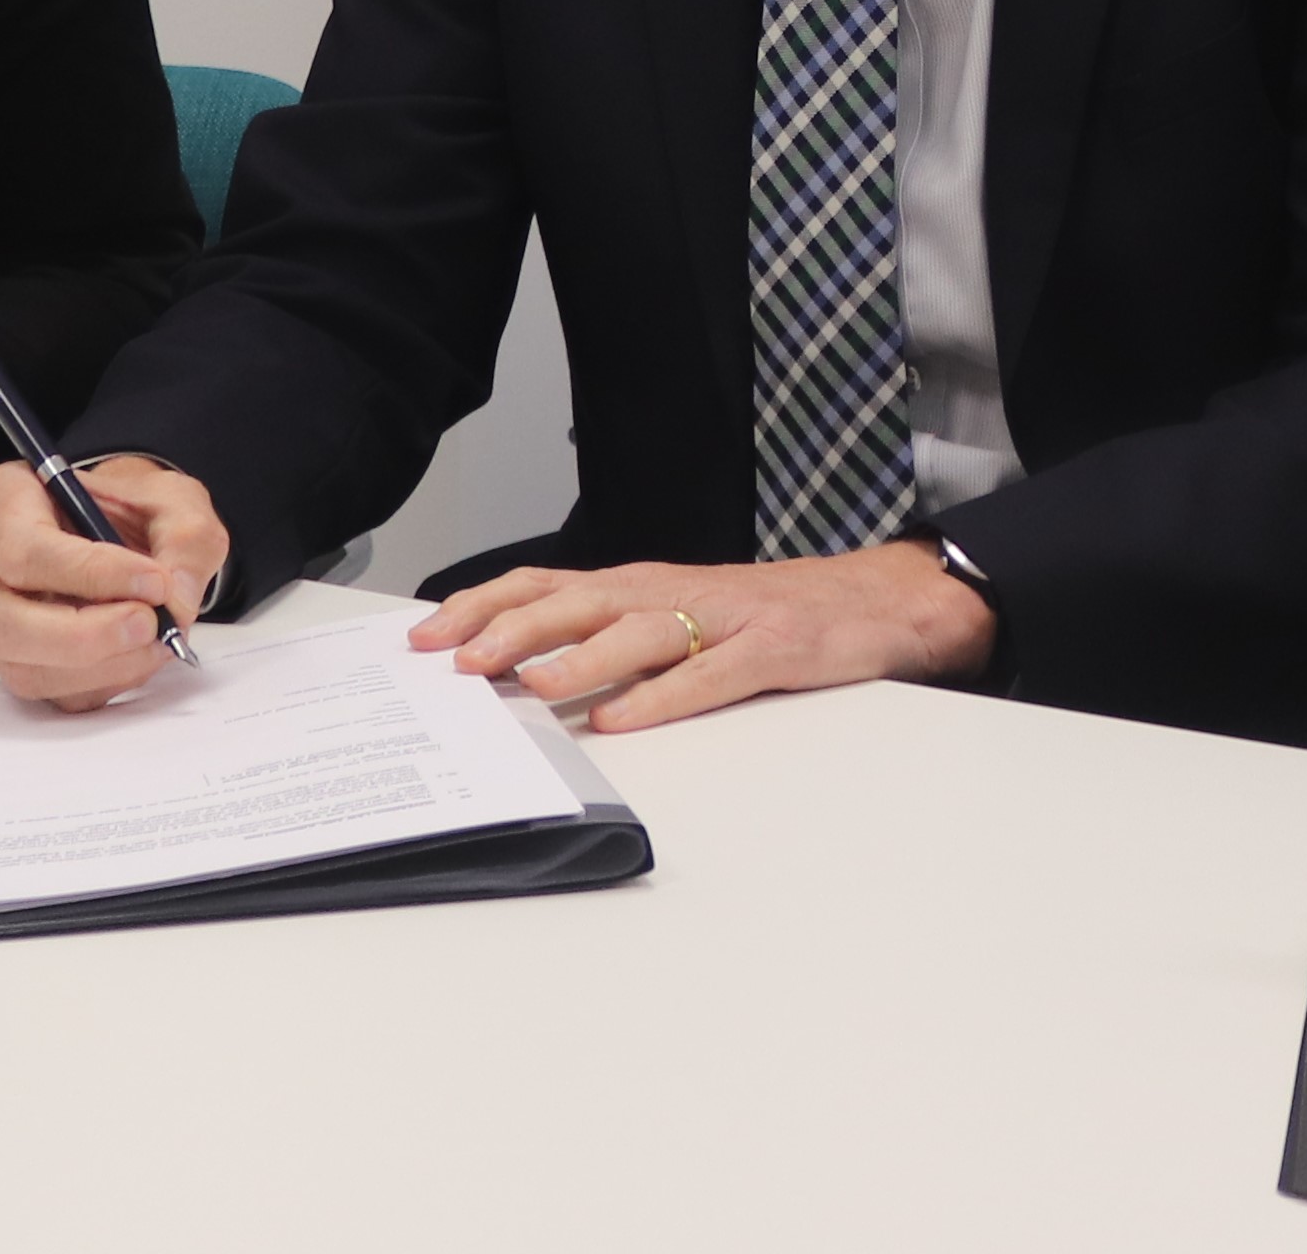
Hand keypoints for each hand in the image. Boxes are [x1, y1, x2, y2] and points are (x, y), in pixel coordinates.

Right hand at [0, 455, 227, 709]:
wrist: (121, 534)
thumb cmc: (129, 509)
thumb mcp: (171, 498)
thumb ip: (185, 539)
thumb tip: (176, 602)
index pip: (24, 551)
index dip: (91, 574)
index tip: (154, 581)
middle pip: (2, 622)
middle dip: (87, 635)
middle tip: (150, 624)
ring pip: (24, 668)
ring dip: (102, 666)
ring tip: (157, 639)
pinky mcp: (14, 663)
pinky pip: (51, 694)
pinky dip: (104, 683)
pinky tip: (140, 655)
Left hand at [405, 544, 996, 733]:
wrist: (881, 598)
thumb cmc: (770, 613)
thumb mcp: (680, 615)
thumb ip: (612, 636)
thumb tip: (520, 672)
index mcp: (644, 584)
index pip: (546, 584)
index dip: (484, 605)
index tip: (425, 635)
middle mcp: (674, 592)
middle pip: (578, 602)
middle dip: (510, 629)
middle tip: (455, 661)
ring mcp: (726, 619)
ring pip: (638, 632)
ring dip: (578, 660)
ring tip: (529, 686)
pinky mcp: (774, 650)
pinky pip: (712, 675)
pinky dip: (665, 697)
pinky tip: (625, 721)